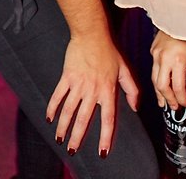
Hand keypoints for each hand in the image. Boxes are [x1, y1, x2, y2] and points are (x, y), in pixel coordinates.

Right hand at [46, 33, 137, 156]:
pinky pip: (58, 95)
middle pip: (83, 119)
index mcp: (108, 90)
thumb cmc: (109, 50)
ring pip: (69, 111)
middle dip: (77, 138)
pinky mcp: (67, 77)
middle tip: (72, 151)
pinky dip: (52, 108)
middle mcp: (92, 90)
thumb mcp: (125, 69)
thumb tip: (135, 107)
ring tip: (59, 139)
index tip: (102, 152)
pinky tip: (50, 118)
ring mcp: (78, 84)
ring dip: (63, 127)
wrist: (92, 33)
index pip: (107, 119)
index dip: (105, 137)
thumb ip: (131, 89)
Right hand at [150, 30, 185, 108]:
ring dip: (159, 92)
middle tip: (174, 106)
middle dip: (168, 99)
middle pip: (162, 87)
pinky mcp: (153, 49)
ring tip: (163, 101)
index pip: (178, 88)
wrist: (181, 15)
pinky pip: (153, 67)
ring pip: (154, 79)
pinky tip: (160, 81)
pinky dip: (157, 77)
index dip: (183, 99)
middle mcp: (165, 59)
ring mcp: (156, 54)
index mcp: (178, 61)